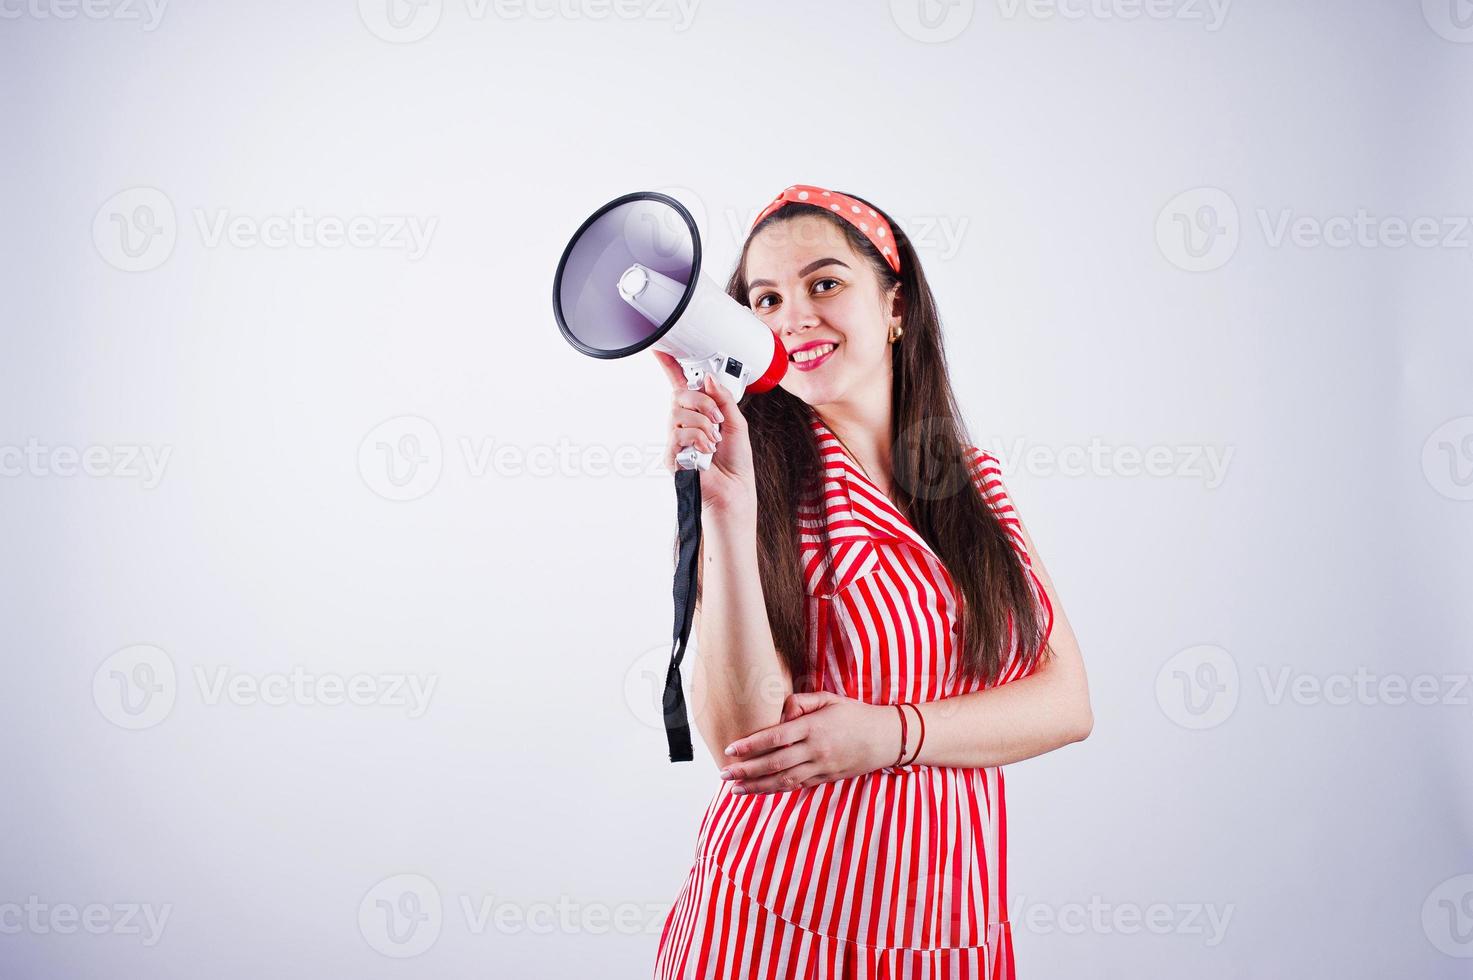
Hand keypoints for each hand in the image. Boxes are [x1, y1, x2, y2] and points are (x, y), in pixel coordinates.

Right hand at [652, 350, 755, 516]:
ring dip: (703, 425)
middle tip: (717, 420)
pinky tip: (705, 451)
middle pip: (679, 395)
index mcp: (699, 413)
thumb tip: (708, 379)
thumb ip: (723, 399)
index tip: (660, 350)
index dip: (669, 366)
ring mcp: (675, 439)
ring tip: (713, 441)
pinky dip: (698, 439)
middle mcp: (683, 423)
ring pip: (679, 414)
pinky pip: (679, 434)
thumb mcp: (735, 422)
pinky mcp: (671, 455)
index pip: (679, 384)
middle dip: (703, 403)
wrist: (734, 489)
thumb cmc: (735, 461)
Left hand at [716, 691, 896, 793]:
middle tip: (724, 774)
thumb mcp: (829, 699)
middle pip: (774, 763)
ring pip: (784, 781)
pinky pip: (797, 786)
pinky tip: (760, 791)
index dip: (751, 745)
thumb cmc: (855, 714)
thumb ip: (801, 701)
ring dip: (757, 787)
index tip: (731, 749)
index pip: (776, 737)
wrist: (886, 738)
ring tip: (735, 789)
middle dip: (746, 770)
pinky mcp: (826, 779)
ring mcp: (821, 767)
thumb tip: (779, 711)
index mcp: (814, 727)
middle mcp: (816, 750)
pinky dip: (777, 790)